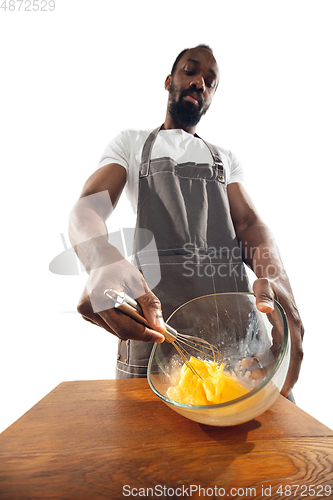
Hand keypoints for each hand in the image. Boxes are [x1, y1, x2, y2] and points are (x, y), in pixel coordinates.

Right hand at [77, 260, 165, 342]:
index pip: (125, 327)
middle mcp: (91, 306)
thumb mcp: (139, 284)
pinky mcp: (85, 313)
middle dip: (140, 332)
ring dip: (130, 327)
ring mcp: (86, 311)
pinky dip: (120, 323)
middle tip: (154, 328)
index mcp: (103, 297)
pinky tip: (122, 309)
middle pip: (120, 332)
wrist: (102, 262)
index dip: (144, 334)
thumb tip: (158, 326)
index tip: (159, 336)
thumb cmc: (119, 269)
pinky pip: (108, 326)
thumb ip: (150, 306)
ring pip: (114, 331)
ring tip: (137, 313)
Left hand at [253, 276, 303, 396]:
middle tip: (263, 387)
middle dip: (278, 374)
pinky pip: (277, 351)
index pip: (296, 352)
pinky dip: (267, 359)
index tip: (287, 388)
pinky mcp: (283, 333)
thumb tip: (264, 308)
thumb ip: (264, 295)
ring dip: (269, 367)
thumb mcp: (264, 285)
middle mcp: (294, 331)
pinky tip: (252, 362)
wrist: (275, 278)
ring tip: (251, 374)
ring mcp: (289, 333)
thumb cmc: (270, 282)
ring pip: (282, 356)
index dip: (293, 372)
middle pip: (290, 359)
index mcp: (293, 323)